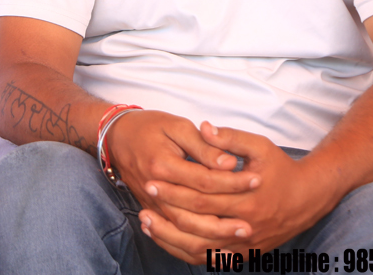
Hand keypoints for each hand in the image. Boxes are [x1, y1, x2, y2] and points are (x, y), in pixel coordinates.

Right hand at [104, 110, 257, 262]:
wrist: (116, 137)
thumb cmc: (148, 126)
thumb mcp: (177, 125)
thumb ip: (203, 145)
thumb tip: (229, 162)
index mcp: (163, 165)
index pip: (205, 180)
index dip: (233, 181)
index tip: (257, 181)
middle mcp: (155, 189)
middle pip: (194, 212)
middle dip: (225, 218)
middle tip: (251, 224)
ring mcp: (151, 203)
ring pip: (183, 230)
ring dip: (212, 236)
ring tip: (238, 236)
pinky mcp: (151, 210)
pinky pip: (171, 237)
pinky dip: (192, 245)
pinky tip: (212, 246)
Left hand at [138, 124, 331, 262]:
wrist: (308, 198)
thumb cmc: (281, 169)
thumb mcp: (260, 146)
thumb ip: (230, 138)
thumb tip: (204, 127)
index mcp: (248, 199)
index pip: (203, 197)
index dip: (175, 189)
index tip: (153, 177)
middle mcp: (245, 227)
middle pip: (197, 224)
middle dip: (167, 210)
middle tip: (145, 196)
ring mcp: (244, 245)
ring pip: (200, 248)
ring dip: (170, 237)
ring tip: (146, 221)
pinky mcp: (243, 255)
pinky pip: (209, 260)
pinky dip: (185, 252)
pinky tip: (165, 240)